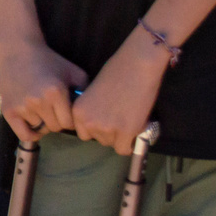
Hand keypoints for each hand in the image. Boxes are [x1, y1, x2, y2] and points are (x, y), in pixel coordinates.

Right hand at [0, 34, 87, 140]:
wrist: (18, 51)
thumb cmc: (48, 61)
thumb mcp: (74, 72)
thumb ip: (85, 91)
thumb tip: (89, 111)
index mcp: (55, 93)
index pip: (69, 123)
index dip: (70, 119)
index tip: (66, 111)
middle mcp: (38, 101)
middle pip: (55, 128)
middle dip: (57, 121)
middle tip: (54, 110)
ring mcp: (22, 107)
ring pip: (40, 129)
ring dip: (43, 122)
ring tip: (41, 110)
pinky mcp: (8, 110)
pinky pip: (23, 134)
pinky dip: (30, 133)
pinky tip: (33, 125)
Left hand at [72, 34, 168, 153]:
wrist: (136, 66)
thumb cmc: (117, 73)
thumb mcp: (93, 93)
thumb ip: (92, 109)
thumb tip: (98, 124)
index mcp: (78, 111)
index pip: (84, 132)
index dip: (96, 127)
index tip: (107, 119)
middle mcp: (88, 122)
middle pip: (98, 139)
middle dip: (109, 132)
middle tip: (121, 117)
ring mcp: (106, 128)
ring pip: (112, 143)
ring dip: (121, 136)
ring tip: (130, 118)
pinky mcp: (125, 132)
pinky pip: (124, 149)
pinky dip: (130, 144)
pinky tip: (135, 131)